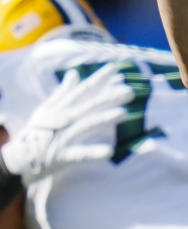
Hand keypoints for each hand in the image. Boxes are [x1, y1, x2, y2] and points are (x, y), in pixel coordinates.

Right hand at [0, 64, 133, 184]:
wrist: (16, 160)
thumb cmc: (35, 132)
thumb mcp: (46, 109)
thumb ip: (63, 92)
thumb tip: (74, 72)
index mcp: (60, 108)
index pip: (83, 90)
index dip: (99, 79)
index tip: (116, 67)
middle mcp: (61, 119)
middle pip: (88, 105)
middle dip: (108, 97)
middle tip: (130, 91)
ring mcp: (61, 137)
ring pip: (84, 125)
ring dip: (103, 119)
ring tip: (124, 113)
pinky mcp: (60, 156)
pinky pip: (78, 154)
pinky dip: (93, 153)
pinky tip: (109, 152)